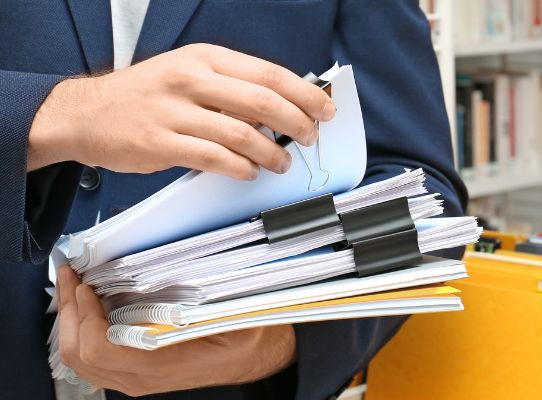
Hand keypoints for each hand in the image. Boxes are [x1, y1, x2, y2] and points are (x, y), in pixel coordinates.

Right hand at [28, 43, 336, 179]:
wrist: (86, 113)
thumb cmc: (146, 95)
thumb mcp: (188, 73)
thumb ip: (231, 86)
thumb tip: (283, 106)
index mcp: (204, 59)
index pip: (269, 74)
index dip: (304, 94)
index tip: (325, 109)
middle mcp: (191, 80)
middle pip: (264, 103)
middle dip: (298, 124)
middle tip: (310, 138)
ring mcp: (175, 111)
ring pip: (243, 134)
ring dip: (272, 153)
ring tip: (281, 163)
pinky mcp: (161, 143)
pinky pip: (214, 158)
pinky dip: (241, 168)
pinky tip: (250, 172)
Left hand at [56, 266, 296, 395]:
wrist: (261, 357)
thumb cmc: (251, 337)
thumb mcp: (234, 314)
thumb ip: (202, 300)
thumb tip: (171, 272)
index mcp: (161, 364)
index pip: (99, 348)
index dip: (85, 314)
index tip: (88, 283)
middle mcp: (140, 377)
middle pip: (77, 353)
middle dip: (67, 310)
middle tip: (71, 275)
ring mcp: (133, 379)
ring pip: (77, 358)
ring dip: (70, 320)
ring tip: (74, 287)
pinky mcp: (133, 373)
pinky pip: (90, 359)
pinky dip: (80, 330)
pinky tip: (89, 307)